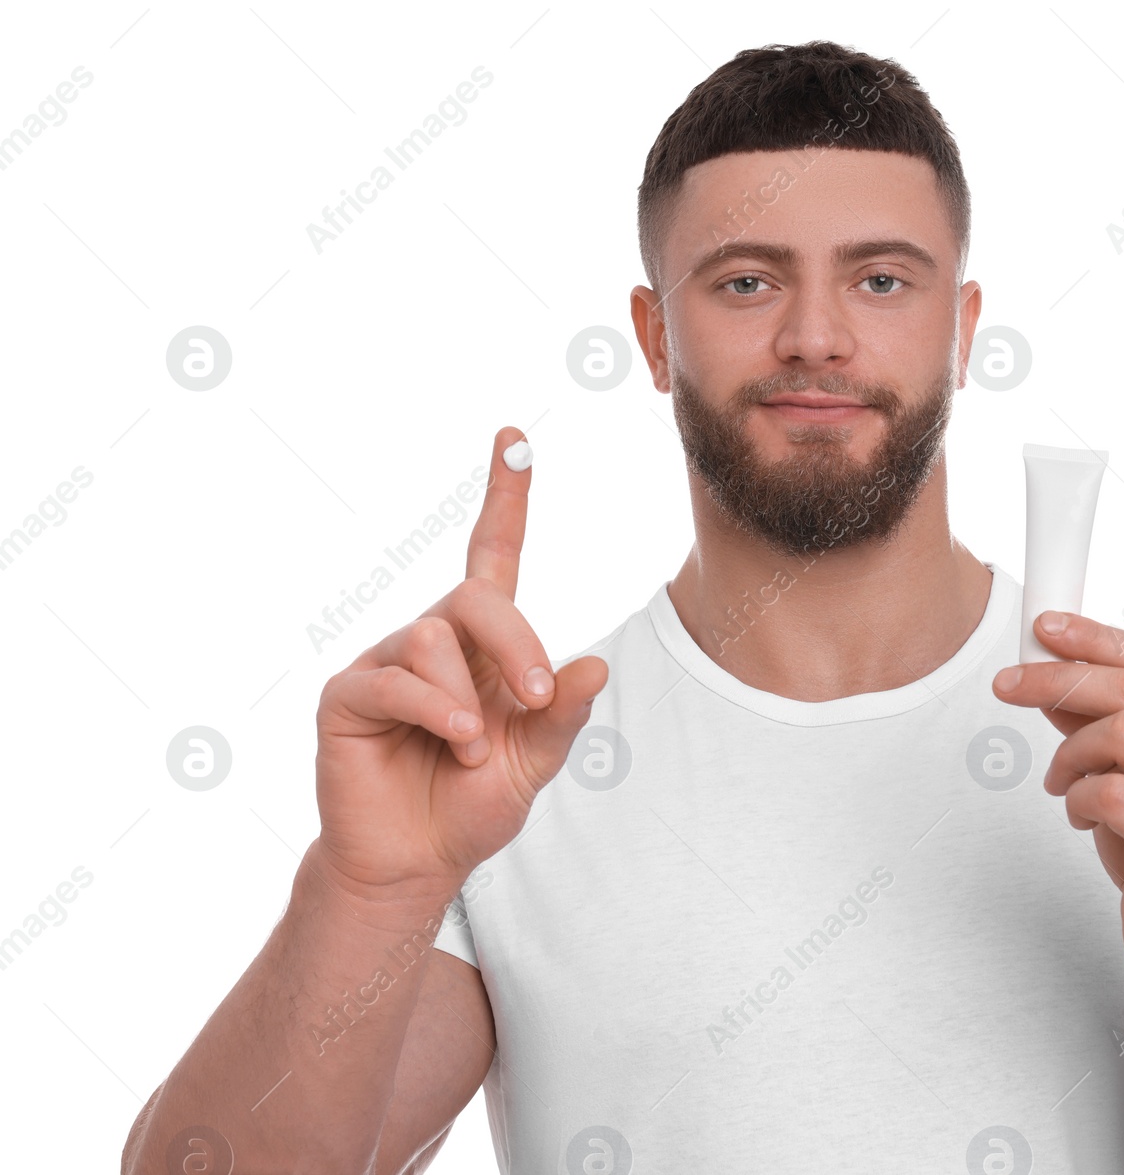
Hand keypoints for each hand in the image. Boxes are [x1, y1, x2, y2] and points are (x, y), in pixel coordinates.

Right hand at [312, 425, 608, 899]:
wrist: (416, 864)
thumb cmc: (473, 804)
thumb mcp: (535, 761)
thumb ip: (563, 715)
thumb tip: (597, 664)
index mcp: (482, 644)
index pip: (492, 552)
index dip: (504, 496)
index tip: (514, 438)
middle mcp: (432, 639)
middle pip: (475, 597)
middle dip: (516, 643)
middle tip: (537, 696)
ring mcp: (385, 663)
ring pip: (433, 639)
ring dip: (466, 696)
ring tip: (470, 746)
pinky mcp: (347, 696)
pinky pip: (392, 680)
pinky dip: (432, 709)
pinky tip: (450, 742)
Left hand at [992, 612, 1123, 988]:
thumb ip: (1105, 723)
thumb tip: (1053, 672)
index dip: (1094, 638)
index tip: (1044, 628)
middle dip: (1057, 678)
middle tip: (1007, 685)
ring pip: (1121, 731)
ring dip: (1071, 753)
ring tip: (1062, 783)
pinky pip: (1108, 790)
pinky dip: (1078, 797)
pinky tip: (1081, 815)